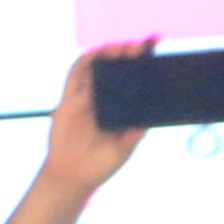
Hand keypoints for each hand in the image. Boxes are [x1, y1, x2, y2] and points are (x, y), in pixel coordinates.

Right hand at [40, 45, 153, 198]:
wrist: (73, 177)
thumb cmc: (101, 165)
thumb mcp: (126, 147)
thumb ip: (136, 130)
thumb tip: (153, 112)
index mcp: (119, 108)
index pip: (133, 79)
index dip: (143, 62)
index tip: (155, 46)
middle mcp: (102, 100)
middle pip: (115, 68)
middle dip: (128, 53)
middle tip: (143, 46)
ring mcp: (84, 99)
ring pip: (95, 67)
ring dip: (108, 53)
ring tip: (124, 48)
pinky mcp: (68, 102)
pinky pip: (75, 76)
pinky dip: (86, 62)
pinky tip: (98, 53)